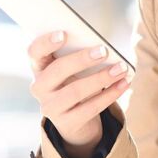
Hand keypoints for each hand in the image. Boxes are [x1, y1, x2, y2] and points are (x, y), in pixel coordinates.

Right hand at [27, 30, 131, 153]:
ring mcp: (50, 107)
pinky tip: (123, 83)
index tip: (64, 34)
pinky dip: (110, 94)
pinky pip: (90, 108)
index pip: (34, 52)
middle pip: (57, 70)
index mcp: (39, 67)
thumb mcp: (71, 69)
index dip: (46, 43)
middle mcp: (40, 87)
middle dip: (82, 59)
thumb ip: (77, 55)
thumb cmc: (74, 82)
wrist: (75, 120)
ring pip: (75, 91)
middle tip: (104, 51)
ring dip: (101, 78)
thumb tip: (101, 46)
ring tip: (121, 68)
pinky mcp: (67, 123)